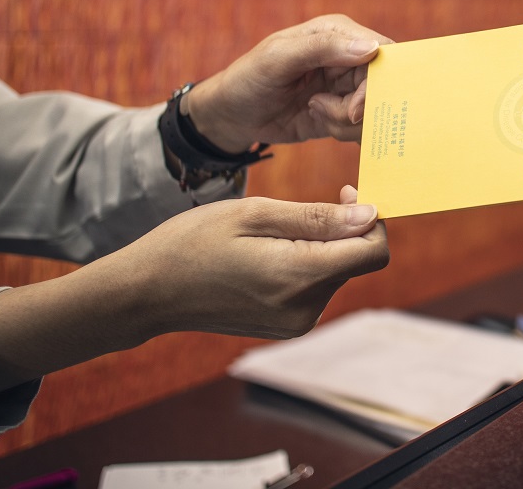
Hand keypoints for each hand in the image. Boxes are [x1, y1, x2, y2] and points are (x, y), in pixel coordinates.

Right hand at [114, 196, 389, 338]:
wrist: (148, 292)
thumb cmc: (194, 241)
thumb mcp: (255, 214)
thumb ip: (318, 217)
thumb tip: (372, 216)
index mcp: (301, 276)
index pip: (373, 251)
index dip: (371, 219)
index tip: (346, 194)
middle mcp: (306, 307)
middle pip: (356, 261)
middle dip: (343, 229)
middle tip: (302, 206)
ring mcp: (297, 322)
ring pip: (336, 273)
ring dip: (321, 247)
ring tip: (272, 234)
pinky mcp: (287, 327)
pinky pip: (316, 288)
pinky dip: (306, 265)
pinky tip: (268, 255)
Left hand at [185, 15, 393, 152]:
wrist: (232, 116)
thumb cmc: (249, 78)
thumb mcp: (279, 59)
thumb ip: (323, 48)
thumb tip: (372, 49)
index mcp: (338, 33)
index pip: (382, 52)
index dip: (376, 82)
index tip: (354, 108)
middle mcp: (348, 57)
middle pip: (383, 86)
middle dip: (360, 107)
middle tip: (329, 114)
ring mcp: (347, 85)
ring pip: (374, 109)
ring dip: (347, 120)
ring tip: (316, 112)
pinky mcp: (343, 111)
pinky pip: (362, 126)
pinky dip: (345, 131)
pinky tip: (319, 121)